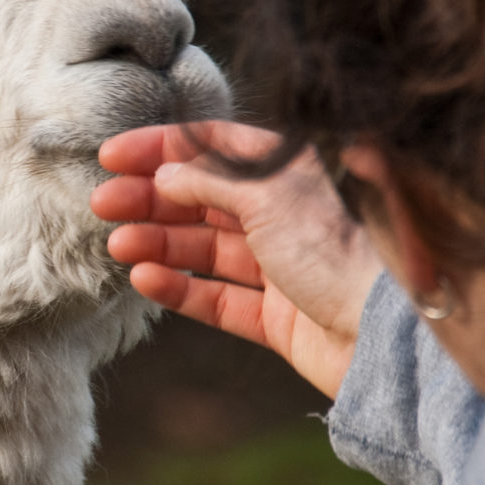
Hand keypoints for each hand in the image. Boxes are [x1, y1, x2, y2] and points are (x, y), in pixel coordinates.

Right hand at [90, 121, 384, 397]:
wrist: (381, 336)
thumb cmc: (336, 253)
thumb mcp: (266, 198)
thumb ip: (209, 182)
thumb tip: (164, 174)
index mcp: (288, 172)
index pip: (213, 148)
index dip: (161, 148)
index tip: (111, 156)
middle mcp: (283, 214)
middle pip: (203, 199)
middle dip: (150, 199)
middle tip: (103, 204)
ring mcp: (278, 267)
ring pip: (205, 248)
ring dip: (158, 243)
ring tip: (118, 246)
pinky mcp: (275, 316)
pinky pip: (216, 297)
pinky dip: (180, 287)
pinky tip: (146, 279)